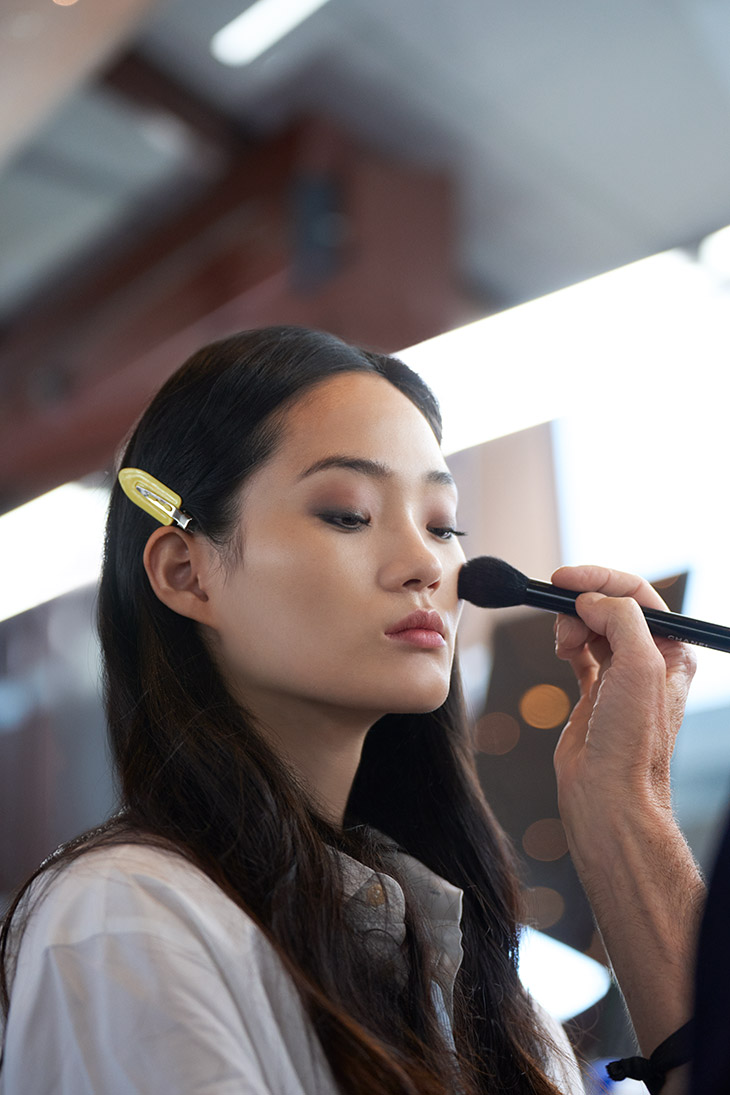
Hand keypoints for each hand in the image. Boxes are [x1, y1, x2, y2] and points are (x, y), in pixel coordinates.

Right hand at [552, 565, 696, 817]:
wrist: (608, 794)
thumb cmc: (632, 744)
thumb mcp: (639, 666)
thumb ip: (620, 619)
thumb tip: (589, 599)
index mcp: (672, 651)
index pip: (637, 595)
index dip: (600, 580)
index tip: (565, 579)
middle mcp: (648, 662)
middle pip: (610, 608)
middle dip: (581, 606)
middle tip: (564, 621)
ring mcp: (619, 678)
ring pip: (590, 627)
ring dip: (571, 626)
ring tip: (563, 646)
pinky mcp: (593, 693)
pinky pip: (578, 653)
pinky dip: (566, 644)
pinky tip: (562, 652)